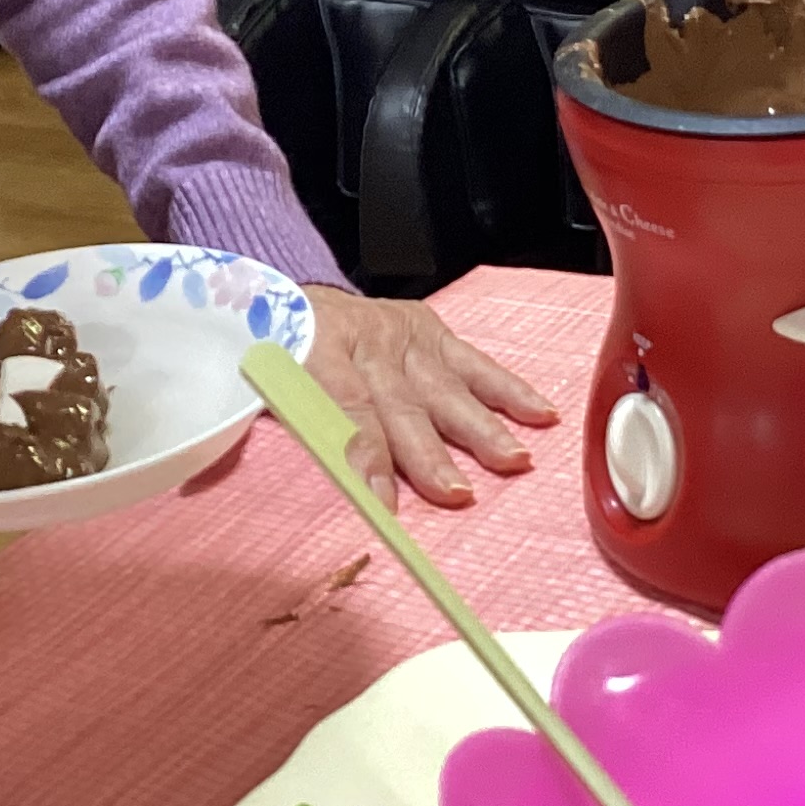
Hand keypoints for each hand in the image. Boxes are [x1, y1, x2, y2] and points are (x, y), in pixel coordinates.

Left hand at [303, 289, 556, 505]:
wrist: (286, 303)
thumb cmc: (278, 358)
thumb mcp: (266, 389)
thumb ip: (294, 429)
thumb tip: (309, 487)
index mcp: (316, 351)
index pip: (347, 408)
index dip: (366, 455)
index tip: (382, 503)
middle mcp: (366, 341)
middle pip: (402, 404)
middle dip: (429, 453)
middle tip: (455, 493)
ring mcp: (403, 335)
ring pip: (444, 388)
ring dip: (480, 428)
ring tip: (510, 460)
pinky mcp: (430, 331)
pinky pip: (473, 364)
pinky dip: (508, 390)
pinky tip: (538, 413)